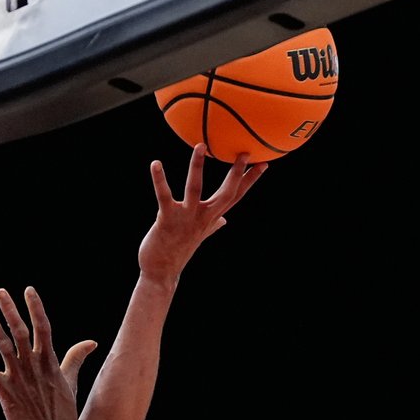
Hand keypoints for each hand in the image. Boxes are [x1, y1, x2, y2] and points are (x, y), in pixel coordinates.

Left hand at [0, 285, 96, 419]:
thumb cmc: (63, 416)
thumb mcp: (71, 383)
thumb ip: (75, 359)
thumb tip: (91, 342)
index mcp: (50, 363)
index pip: (44, 328)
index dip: (36, 308)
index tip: (28, 290)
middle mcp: (33, 367)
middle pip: (20, 332)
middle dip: (10, 310)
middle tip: (0, 292)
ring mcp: (18, 379)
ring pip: (3, 346)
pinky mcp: (4, 392)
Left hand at [138, 142, 266, 284]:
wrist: (160, 273)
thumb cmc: (177, 252)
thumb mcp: (199, 236)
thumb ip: (212, 226)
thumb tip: (224, 221)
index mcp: (210, 218)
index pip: (235, 197)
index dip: (250, 181)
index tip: (264, 163)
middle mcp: (202, 218)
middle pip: (225, 194)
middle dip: (236, 174)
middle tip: (245, 152)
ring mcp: (186, 218)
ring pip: (194, 189)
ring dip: (197, 167)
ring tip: (200, 146)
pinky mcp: (167, 220)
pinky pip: (164, 196)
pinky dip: (159, 180)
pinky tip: (155, 163)